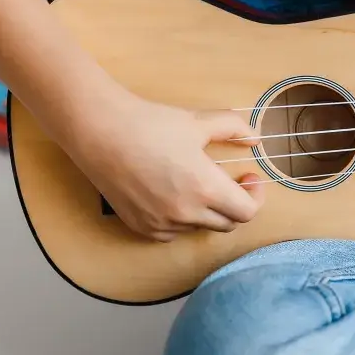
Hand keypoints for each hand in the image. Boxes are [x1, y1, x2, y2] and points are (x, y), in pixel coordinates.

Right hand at [67, 88, 264, 241]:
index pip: (247, 212)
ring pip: (199, 228)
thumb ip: (234, 129)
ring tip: (197, 184)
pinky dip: (181, 220)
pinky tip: (174, 196)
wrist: (99, 130)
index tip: (249, 179)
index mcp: (205, 188)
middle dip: (235, 204)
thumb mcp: (199, 122)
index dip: (255, 197)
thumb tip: (255, 139)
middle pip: (228, 224)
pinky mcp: (141, 227)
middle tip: (230, 183)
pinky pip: (173, 233)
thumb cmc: (149, 124)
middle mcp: (186, 213)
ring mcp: (162, 223)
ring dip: (207, 212)